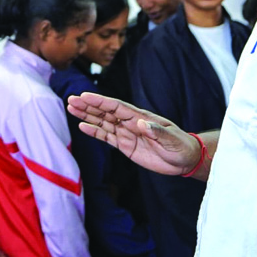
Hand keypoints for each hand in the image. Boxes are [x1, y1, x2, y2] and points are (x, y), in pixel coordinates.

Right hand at [66, 92, 200, 175]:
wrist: (185, 159)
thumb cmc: (181, 146)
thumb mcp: (172, 139)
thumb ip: (156, 132)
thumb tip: (141, 124)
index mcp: (141, 118)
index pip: (116, 107)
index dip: (100, 101)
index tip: (85, 96)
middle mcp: (131, 123)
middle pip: (106, 112)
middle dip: (88, 106)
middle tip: (71, 100)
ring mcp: (127, 134)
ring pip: (103, 123)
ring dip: (87, 116)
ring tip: (71, 108)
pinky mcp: (126, 146)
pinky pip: (107, 137)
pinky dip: (94, 132)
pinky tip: (82, 126)